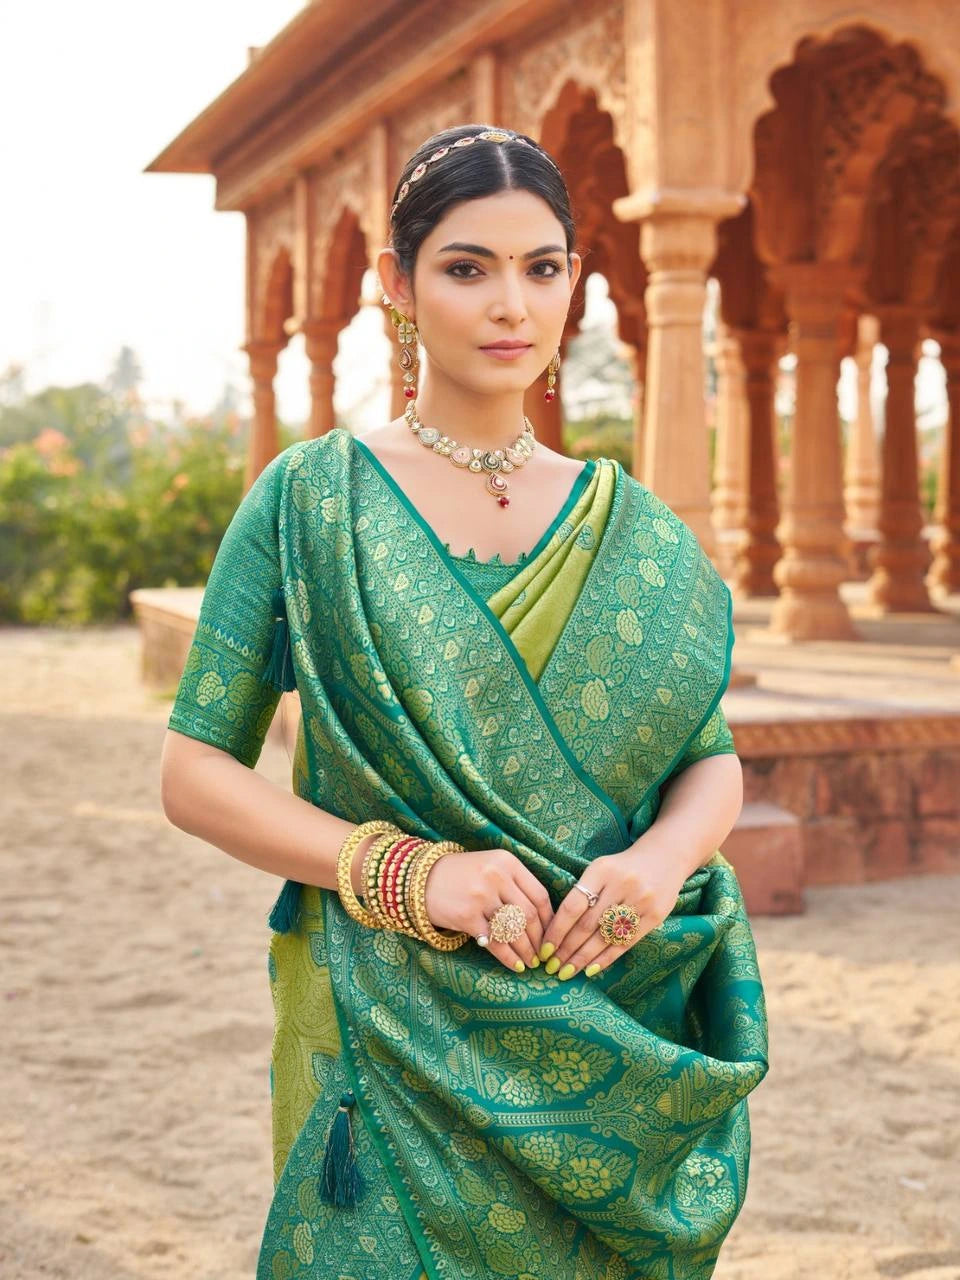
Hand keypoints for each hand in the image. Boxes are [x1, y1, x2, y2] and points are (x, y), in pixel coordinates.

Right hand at [423, 847, 552, 972]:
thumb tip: (543, 919)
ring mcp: (481, 896)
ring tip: (531, 962)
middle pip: (528, 915)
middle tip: (543, 954)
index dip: (549, 920)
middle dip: (539, 940)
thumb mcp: (491, 867)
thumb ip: (515, 884)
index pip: (539, 895)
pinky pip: (494, 942)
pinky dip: (508, 957)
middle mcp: (496, 876)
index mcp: (507, 862)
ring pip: (513, 931)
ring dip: (526, 951)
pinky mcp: (467, 916)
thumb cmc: (462, 875)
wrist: (420, 879)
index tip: (552, 935)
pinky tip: (515, 965)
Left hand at [537, 843, 685, 979]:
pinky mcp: (655, 915)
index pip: (572, 907)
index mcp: (601, 870)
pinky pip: (625, 943)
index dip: (556, 931)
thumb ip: (582, 894)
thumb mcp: (600, 870)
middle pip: (587, 925)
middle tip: (552, 968)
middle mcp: (621, 885)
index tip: (544, 950)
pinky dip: (606, 958)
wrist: (665, 856)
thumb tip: (555, 931)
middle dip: (566, 950)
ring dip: (582, 959)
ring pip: (604, 937)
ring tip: (567, 972)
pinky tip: (590, 969)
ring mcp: (640, 900)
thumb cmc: (622, 868)